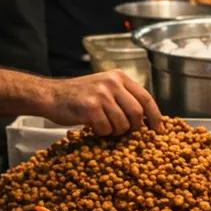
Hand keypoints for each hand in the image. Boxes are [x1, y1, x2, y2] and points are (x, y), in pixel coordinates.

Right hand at [44, 70, 161, 134]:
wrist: (51, 95)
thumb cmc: (79, 95)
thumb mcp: (104, 87)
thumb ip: (124, 98)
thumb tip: (147, 120)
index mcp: (119, 77)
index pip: (146, 98)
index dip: (155, 116)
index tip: (159, 130)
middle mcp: (112, 83)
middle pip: (137, 113)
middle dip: (134, 128)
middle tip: (126, 133)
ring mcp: (101, 95)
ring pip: (122, 123)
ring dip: (115, 131)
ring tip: (105, 127)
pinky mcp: (90, 108)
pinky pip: (106, 129)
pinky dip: (102, 133)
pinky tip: (93, 126)